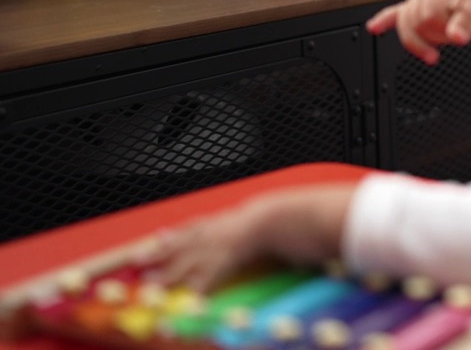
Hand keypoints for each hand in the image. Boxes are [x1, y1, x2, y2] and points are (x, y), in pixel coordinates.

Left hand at [150, 185, 356, 292]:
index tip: (158, 239)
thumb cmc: (286, 216)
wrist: (287, 215)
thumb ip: (264, 220)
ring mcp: (219, 247)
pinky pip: (203, 281)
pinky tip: (180, 303)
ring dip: (165, 275)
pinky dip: (191, 294)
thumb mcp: (271, 214)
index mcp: (227, 221)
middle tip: (136, 262)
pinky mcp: (226, 263)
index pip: (195, 228)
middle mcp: (218, 233)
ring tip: (147, 286)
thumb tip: (269, 227)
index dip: (175, 235)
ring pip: (185, 262)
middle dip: (158, 254)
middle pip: (182, 244)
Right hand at [365, 0, 470, 64]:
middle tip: (455, 34)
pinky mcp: (412, 11)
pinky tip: (374, 28)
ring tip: (443, 39)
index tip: (460, 34)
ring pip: (406, 27)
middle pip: (416, 22)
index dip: (445, 28)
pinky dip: (384, 22)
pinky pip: (394, 16)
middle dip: (437, 35)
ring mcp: (415, 1)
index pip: (430, 13)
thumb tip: (457, 37)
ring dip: (425, 40)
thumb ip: (467, 24)